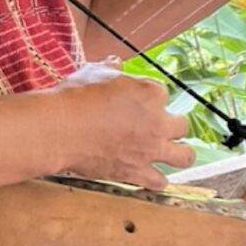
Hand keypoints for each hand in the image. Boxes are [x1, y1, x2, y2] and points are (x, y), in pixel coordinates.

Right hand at [50, 57, 193, 191]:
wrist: (60, 129)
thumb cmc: (76, 96)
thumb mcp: (94, 73)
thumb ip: (111, 69)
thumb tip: (116, 63)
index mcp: (150, 93)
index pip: (163, 93)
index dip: (150, 97)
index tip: (138, 101)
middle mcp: (157, 122)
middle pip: (182, 125)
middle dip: (171, 125)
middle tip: (156, 126)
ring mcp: (149, 149)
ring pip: (185, 156)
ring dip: (179, 153)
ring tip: (169, 153)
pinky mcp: (136, 172)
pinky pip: (159, 182)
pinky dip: (156, 179)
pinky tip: (150, 175)